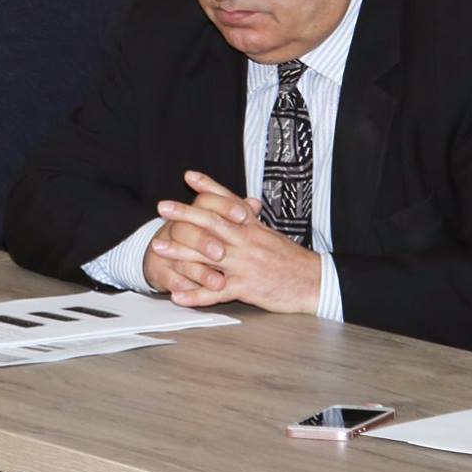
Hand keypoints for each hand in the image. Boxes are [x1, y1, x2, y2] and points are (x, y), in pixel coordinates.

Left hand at [152, 171, 322, 312]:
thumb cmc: (289, 258)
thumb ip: (252, 219)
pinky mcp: (246, 288)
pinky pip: (216, 292)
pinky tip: (177, 295)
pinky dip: (195, 295)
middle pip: (211, 223)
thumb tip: (243, 203)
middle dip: (184, 214)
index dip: (208, 187)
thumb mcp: (270, 233)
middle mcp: (245, 241)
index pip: (227, 201)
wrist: (314, 282)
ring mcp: (244, 264)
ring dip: (180, 252)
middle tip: (162, 207)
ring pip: (207, 256)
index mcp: (252, 226)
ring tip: (158, 248)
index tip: (189, 176)